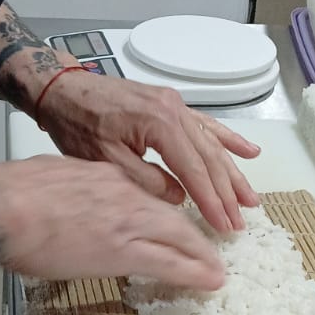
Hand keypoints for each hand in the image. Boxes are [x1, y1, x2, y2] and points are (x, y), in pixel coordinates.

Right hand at [0, 158, 224, 287]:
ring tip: (215, 270)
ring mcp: (127, 222)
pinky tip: (210, 281)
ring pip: (180, 237)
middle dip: (194, 235)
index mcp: (104, 176)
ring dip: (202, 255)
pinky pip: (170, 263)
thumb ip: (69, 190)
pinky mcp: (123, 251)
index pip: (146, 196)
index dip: (162, 213)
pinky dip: (195, 272)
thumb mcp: (50, 178)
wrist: (4, 207)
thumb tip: (66, 204)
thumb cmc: (12, 193)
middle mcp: (125, 194)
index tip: (169, 224)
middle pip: (172, 215)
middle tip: (209, 249)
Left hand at [35, 72, 260, 231]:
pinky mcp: (169, 105)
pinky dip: (226, 139)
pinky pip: (205, 124)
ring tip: (251, 198)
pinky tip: (248, 152)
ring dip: (232, 171)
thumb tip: (177, 197)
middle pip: (208, 157)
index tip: (224, 225)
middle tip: (240, 221)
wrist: (63, 89)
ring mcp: (175, 105)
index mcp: (160, 123)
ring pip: (211, 142)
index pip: (193, 170)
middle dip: (226, 192)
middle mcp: (174, 110)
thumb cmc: (77, 124)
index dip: (210, 200)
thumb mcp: (106, 160)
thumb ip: (146, 180)